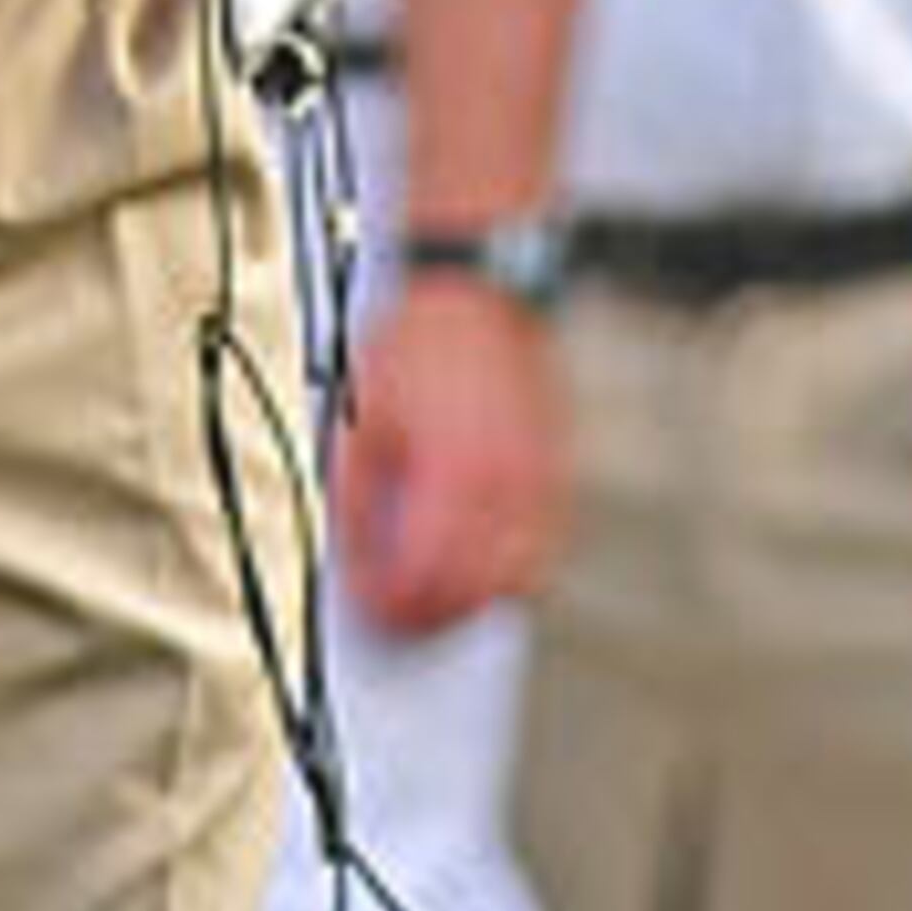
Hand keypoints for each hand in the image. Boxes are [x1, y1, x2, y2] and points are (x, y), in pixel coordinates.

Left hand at [332, 270, 566, 634]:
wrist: (477, 290)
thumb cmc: (417, 342)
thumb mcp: (360, 416)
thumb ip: (355, 495)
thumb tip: (355, 557)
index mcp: (452, 471)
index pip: (426, 576)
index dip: (392, 605)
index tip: (369, 612)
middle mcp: (505, 482)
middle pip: (477, 590)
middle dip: (434, 618)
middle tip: (400, 620)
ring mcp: (539, 479)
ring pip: (520, 578)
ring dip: (478, 600)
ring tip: (439, 600)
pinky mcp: (557, 470)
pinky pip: (544, 546)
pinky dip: (513, 569)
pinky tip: (482, 562)